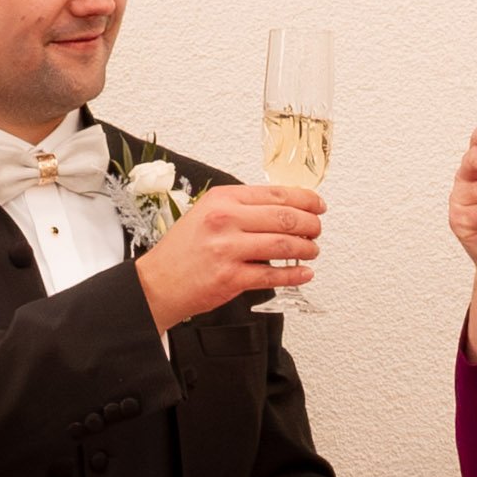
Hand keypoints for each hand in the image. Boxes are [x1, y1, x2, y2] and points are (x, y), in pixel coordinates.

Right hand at [135, 184, 321, 330]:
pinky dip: (294, 275)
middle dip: (310, 224)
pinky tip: (304, 272)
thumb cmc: (183, 249)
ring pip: (283, 245)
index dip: (304, 199)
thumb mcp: (207, 213)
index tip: (317, 205)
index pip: (275, 194)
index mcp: (222, 199)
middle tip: (317, 229)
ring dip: (306, 249)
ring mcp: (228, 249)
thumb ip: (241, 209)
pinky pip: (273, 275)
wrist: (158, 282)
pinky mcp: (231, 278)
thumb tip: (282, 208)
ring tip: (312, 251)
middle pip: (285, 217)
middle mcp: (225, 220)